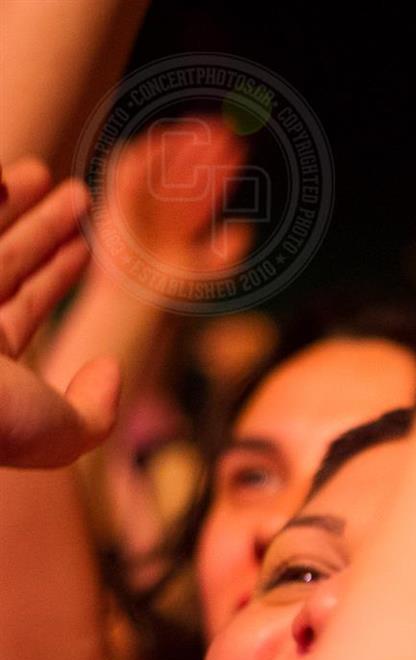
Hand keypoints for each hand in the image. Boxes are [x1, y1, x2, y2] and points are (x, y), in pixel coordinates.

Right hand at [0, 158, 119, 468]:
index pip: (25, 306)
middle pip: (1, 261)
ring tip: (43, 173)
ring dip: (8, 199)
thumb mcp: (58, 434)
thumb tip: (109, 371)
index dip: (57, 275)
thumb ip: (94, 414)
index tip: (83, 246)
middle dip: (40, 226)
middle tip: (75, 194)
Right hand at [97, 119, 253, 285]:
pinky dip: (144, 153)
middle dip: (206, 151)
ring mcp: (141, 204)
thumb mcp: (210, 270)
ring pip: (164, 166)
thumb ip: (230, 251)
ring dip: (180, 145)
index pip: (206, 190)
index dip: (223, 170)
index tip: (240, 151)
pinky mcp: (119, 199)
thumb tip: (245, 228)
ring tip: (201, 128)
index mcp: (183, 224)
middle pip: (188, 173)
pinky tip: (165, 138)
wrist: (136, 297)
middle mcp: (163, 210)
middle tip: (227, 130)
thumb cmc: (170, 289)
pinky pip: (130, 169)